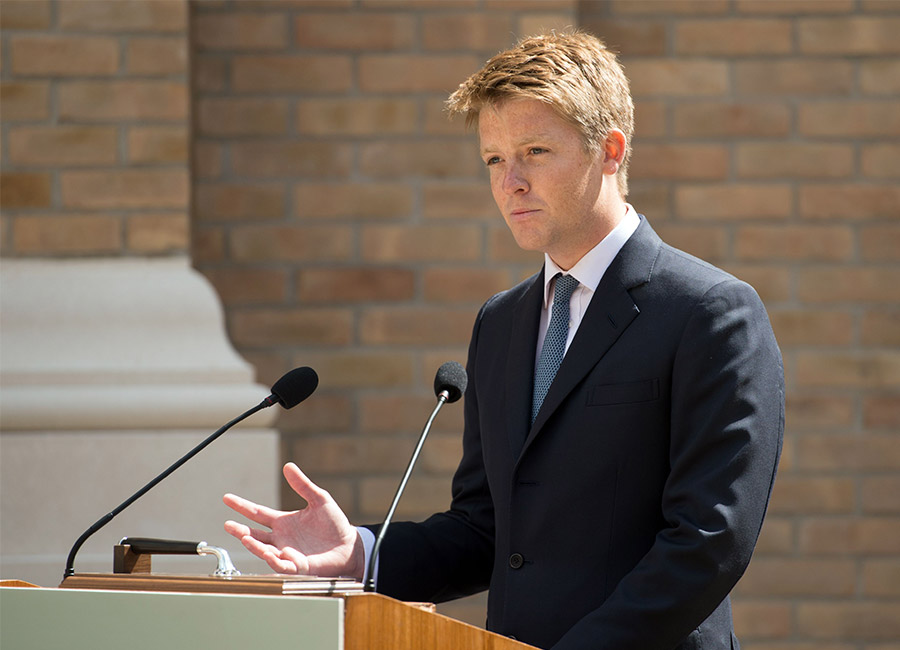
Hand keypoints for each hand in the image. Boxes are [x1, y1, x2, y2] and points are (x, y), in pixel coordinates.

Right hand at [223, 462, 364, 579]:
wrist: (349, 545)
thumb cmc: (334, 524)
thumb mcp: (319, 499)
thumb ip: (302, 485)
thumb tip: (288, 466)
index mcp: (284, 522)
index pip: (258, 513)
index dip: (242, 506)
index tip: (227, 498)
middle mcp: (281, 539)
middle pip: (255, 534)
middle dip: (240, 530)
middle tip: (228, 525)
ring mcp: (287, 553)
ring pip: (264, 551)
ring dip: (254, 546)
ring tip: (244, 537)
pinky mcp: (298, 566)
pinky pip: (282, 565)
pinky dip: (275, 560)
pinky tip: (269, 553)